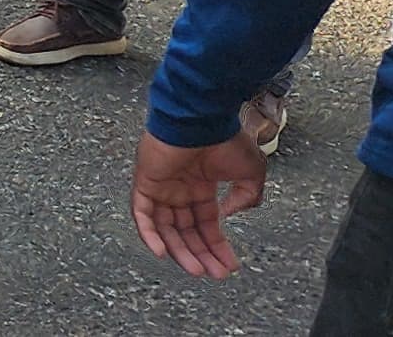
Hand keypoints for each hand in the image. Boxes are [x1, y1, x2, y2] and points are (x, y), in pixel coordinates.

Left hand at [130, 129, 265, 277]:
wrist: (202, 118)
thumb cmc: (226, 138)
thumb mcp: (251, 172)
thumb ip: (247, 197)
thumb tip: (229, 216)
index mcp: (201, 186)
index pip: (206, 223)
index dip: (217, 246)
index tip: (230, 266)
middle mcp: (179, 189)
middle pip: (186, 231)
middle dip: (200, 254)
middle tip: (214, 274)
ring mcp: (160, 186)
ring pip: (165, 228)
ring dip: (179, 251)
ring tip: (197, 270)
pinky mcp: (144, 181)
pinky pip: (141, 213)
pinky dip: (148, 234)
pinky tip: (162, 253)